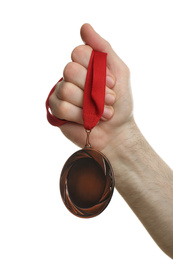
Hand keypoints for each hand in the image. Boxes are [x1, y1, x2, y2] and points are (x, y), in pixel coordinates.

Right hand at [49, 24, 132, 151]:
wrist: (117, 131)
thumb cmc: (120, 102)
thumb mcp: (119, 71)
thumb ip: (103, 49)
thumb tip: (84, 27)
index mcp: (85, 66)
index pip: (79, 53)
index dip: (97, 69)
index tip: (112, 83)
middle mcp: (71, 77)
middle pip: (70, 70)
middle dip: (93, 88)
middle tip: (109, 99)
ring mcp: (61, 93)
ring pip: (65, 89)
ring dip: (88, 104)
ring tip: (101, 112)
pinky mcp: (57, 111)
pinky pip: (61, 107)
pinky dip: (79, 115)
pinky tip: (88, 121)